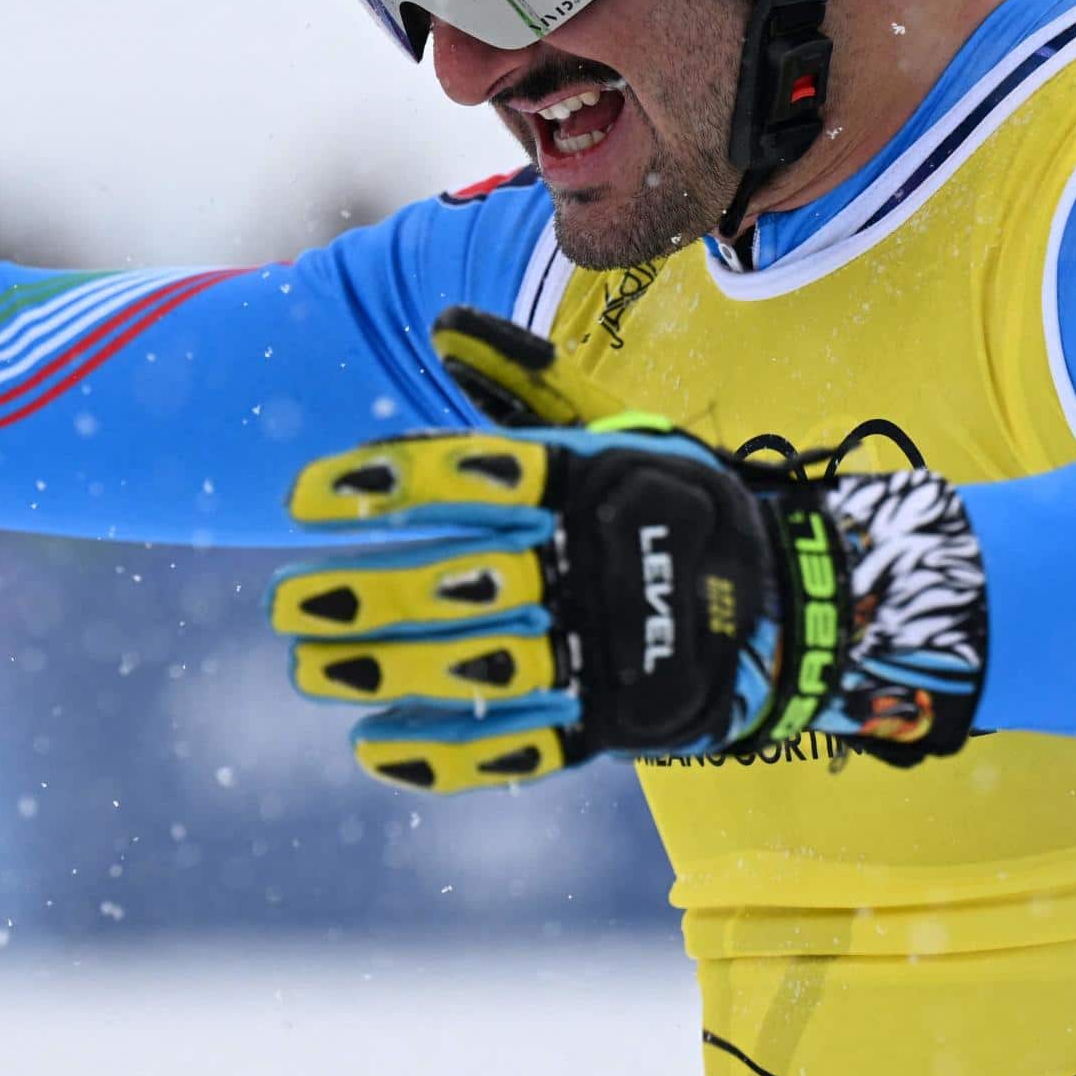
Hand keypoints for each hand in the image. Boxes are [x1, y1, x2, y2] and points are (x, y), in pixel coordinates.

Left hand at [270, 308, 987, 792]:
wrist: (788, 603)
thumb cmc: (673, 502)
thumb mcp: (612, 428)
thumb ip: (523, 383)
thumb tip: (441, 322)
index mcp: (589, 482)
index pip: (475, 475)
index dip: (388, 482)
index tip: (306, 495)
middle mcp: (594, 564)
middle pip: (465, 580)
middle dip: (367, 593)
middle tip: (287, 598)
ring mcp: (607, 650)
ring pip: (482, 666)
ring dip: (388, 670)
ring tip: (310, 666)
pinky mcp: (613, 724)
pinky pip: (523, 746)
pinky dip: (446, 753)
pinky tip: (375, 744)